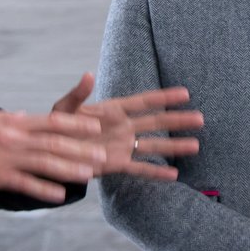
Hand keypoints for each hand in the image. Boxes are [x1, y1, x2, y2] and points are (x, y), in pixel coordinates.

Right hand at [0, 110, 105, 202]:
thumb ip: (13, 119)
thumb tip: (30, 117)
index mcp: (14, 121)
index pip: (51, 121)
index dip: (75, 125)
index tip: (95, 127)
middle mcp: (14, 138)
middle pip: (53, 143)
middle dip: (80, 149)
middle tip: (101, 155)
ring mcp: (6, 158)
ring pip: (44, 163)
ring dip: (68, 169)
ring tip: (88, 174)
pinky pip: (25, 184)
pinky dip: (44, 189)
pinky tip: (60, 195)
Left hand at [52, 73, 202, 179]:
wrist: (49, 152)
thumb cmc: (55, 126)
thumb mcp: (63, 109)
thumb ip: (77, 94)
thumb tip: (88, 74)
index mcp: (113, 109)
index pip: (143, 101)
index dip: (164, 97)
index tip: (185, 93)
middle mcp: (122, 127)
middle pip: (156, 122)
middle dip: (178, 120)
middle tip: (201, 119)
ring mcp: (122, 146)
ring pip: (153, 145)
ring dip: (174, 146)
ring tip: (196, 146)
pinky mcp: (116, 165)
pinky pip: (139, 168)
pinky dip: (155, 172)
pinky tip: (174, 175)